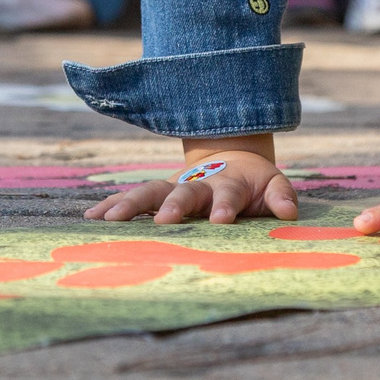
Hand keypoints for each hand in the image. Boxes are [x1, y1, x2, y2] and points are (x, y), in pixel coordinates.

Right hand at [84, 149, 298, 224]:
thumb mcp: (274, 185)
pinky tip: (91, 218)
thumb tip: (289, 214)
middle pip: (184, 191)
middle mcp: (197, 183)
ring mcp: (173, 186)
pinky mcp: (156, 194)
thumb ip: (282, 197)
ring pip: (150, 192)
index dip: (225, 205)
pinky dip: (111, 205)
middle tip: (165, 221)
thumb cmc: (254, 182)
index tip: (220, 220)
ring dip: (130, 205)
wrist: (230, 157)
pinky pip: (132, 198)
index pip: (228, 193)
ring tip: (109, 221)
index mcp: (229, 183)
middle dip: (174, 205)